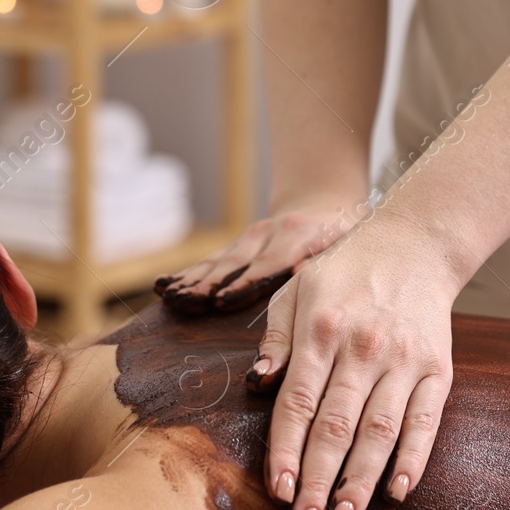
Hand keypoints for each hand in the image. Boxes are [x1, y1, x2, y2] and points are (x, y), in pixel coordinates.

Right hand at [155, 194, 366, 314]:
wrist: (324, 207)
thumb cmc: (341, 237)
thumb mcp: (345, 244)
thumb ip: (326, 259)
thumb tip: (299, 271)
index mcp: (296, 236)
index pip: (267, 264)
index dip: (243, 284)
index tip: (221, 302)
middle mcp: (268, 234)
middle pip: (234, 264)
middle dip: (208, 285)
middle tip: (186, 303)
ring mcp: (248, 238)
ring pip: (217, 262)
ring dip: (191, 281)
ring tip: (169, 297)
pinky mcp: (236, 245)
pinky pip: (209, 261)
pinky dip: (186, 274)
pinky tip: (164, 286)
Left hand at [257, 213, 458, 509]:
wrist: (416, 244)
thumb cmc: (345, 273)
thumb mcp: (297, 289)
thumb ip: (277, 339)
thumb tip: (259, 384)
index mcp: (322, 330)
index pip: (299, 403)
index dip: (287, 451)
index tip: (279, 492)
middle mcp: (364, 348)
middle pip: (337, 428)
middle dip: (319, 483)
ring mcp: (405, 361)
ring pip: (380, 432)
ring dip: (360, 483)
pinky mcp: (438, 369)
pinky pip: (426, 421)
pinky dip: (414, 458)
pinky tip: (397, 492)